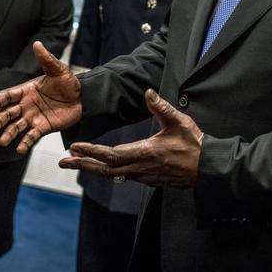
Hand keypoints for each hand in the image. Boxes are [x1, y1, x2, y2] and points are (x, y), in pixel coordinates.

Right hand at [0, 41, 81, 152]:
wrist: (84, 98)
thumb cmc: (69, 83)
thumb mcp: (58, 70)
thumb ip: (46, 59)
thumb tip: (37, 43)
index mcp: (27, 90)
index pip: (8, 96)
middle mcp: (27, 104)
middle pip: (8, 114)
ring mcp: (34, 117)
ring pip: (17, 126)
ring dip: (9, 134)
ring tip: (2, 142)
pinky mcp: (42, 128)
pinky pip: (31, 136)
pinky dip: (25, 143)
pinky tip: (19, 149)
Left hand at [58, 89, 203, 187]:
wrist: (208, 167)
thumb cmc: (194, 144)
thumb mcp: (179, 122)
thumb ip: (161, 107)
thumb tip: (147, 92)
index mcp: (145, 153)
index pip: (111, 155)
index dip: (91, 151)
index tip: (75, 147)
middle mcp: (141, 168)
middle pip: (105, 169)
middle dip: (83, 164)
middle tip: (63, 161)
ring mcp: (144, 176)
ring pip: (112, 174)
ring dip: (92, 168)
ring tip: (75, 162)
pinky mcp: (149, 179)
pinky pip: (122, 176)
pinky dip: (107, 171)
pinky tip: (100, 166)